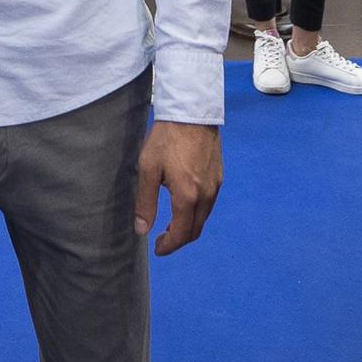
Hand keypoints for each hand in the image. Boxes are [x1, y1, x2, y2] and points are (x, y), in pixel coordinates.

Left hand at [134, 120, 221, 256]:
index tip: (158, 249)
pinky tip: (184, 205)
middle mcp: (206, 196)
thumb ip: (145, 202)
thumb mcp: (148, 169)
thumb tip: (142, 230)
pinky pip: (209, 204)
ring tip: (171, 224)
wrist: (192, 112)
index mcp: (187, 196)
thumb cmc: (166, 139)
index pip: (182, 234)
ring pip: (204, 218)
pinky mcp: (219, 176)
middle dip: (179, 240)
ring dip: (188, 226)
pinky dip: (196, 213)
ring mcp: (216, 186)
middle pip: (196, 230)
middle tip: (162, 239)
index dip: (169, 246)